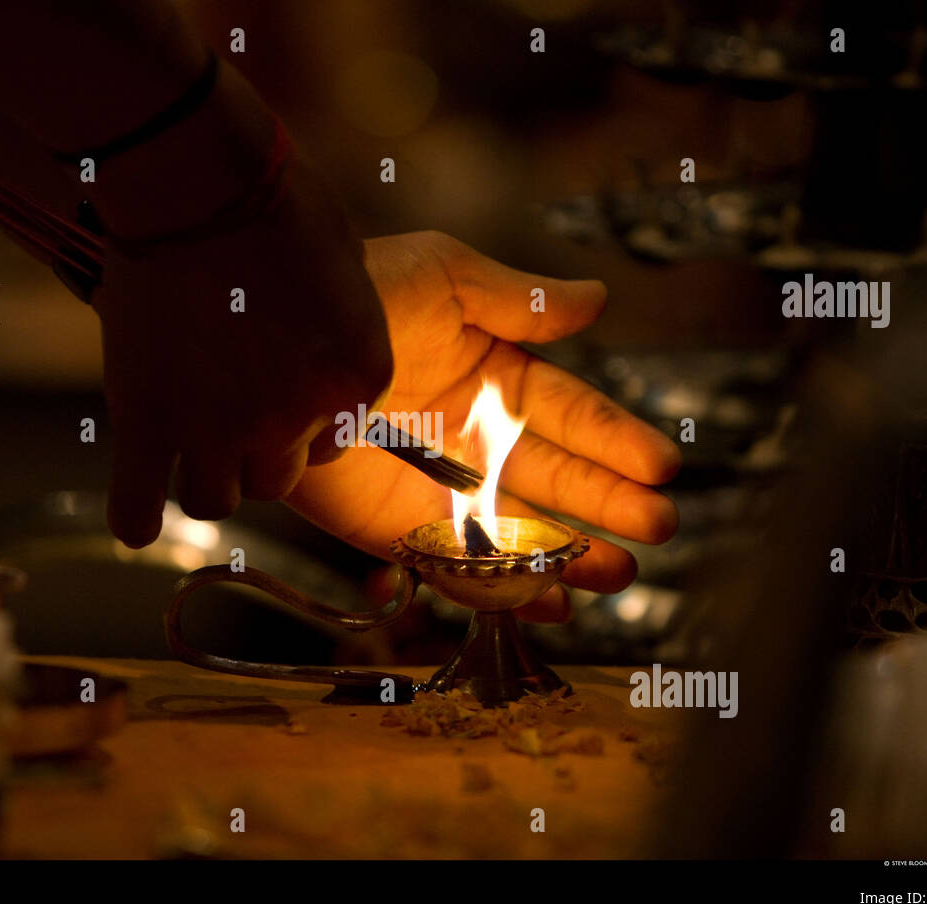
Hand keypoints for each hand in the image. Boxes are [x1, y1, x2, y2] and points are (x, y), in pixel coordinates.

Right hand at [93, 156, 392, 545]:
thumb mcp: (343, 260)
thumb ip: (341, 321)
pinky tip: (136, 515)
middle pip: (278, 477)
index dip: (306, 416)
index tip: (279, 382)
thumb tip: (321, 338)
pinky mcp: (148, 423)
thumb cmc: (277, 201)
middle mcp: (295, 419)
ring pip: (216, 500)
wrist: (194, 179)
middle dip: (256, 449)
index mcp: (359, 378)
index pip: (337, 439)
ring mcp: (220, 428)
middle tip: (229, 404)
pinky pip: (138, 508)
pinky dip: (135, 517)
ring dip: (206, 477)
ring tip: (187, 444)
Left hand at [285, 231, 680, 621]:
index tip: (662, 467)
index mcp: (493, 376)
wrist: (264, 346)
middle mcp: (474, 437)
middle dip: (609, 504)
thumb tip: (599, 300)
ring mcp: (438, 488)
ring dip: (571, 556)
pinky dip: (504, 590)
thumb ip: (521, 300)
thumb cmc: (352, 295)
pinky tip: (553, 602)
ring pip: (520, 532)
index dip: (616, 441)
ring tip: (620, 575)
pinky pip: (459, 566)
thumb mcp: (444, 278)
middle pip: (557, 478)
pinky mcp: (394, 531)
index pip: (571, 414)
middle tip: (658, 527)